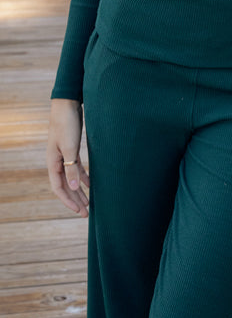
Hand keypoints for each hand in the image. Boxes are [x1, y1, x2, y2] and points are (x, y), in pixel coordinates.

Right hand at [47, 99, 89, 216]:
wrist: (68, 103)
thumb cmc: (67, 123)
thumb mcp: (70, 147)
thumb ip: (71, 167)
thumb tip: (73, 188)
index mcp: (53, 162)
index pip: (59, 188)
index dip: (68, 201)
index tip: (79, 211)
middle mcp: (57, 161)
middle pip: (66, 186)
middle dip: (76, 200)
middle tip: (86, 214)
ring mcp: (64, 155)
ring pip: (72, 178)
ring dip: (80, 191)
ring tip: (90, 203)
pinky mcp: (72, 148)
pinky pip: (77, 168)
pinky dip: (83, 177)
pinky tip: (91, 184)